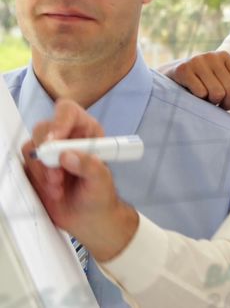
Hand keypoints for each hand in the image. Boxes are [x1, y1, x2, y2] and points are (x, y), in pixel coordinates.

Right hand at [21, 99, 138, 261]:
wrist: (89, 219)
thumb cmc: (100, 196)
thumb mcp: (102, 181)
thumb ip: (90, 166)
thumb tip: (68, 155)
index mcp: (86, 132)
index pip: (68, 111)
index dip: (59, 121)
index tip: (55, 141)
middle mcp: (65, 138)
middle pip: (43, 129)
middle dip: (47, 154)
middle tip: (57, 175)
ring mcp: (48, 153)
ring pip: (31, 149)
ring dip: (43, 171)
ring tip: (59, 187)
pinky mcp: (35, 169)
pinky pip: (26, 167)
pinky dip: (36, 180)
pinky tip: (53, 191)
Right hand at [167, 51, 229, 117]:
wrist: (170, 77)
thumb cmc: (202, 81)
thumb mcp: (224, 83)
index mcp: (226, 57)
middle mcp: (213, 56)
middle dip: (226, 103)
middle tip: (217, 104)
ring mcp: (197, 60)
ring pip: (217, 93)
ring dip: (211, 102)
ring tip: (204, 98)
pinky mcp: (183, 69)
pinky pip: (200, 92)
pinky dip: (199, 99)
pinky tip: (193, 94)